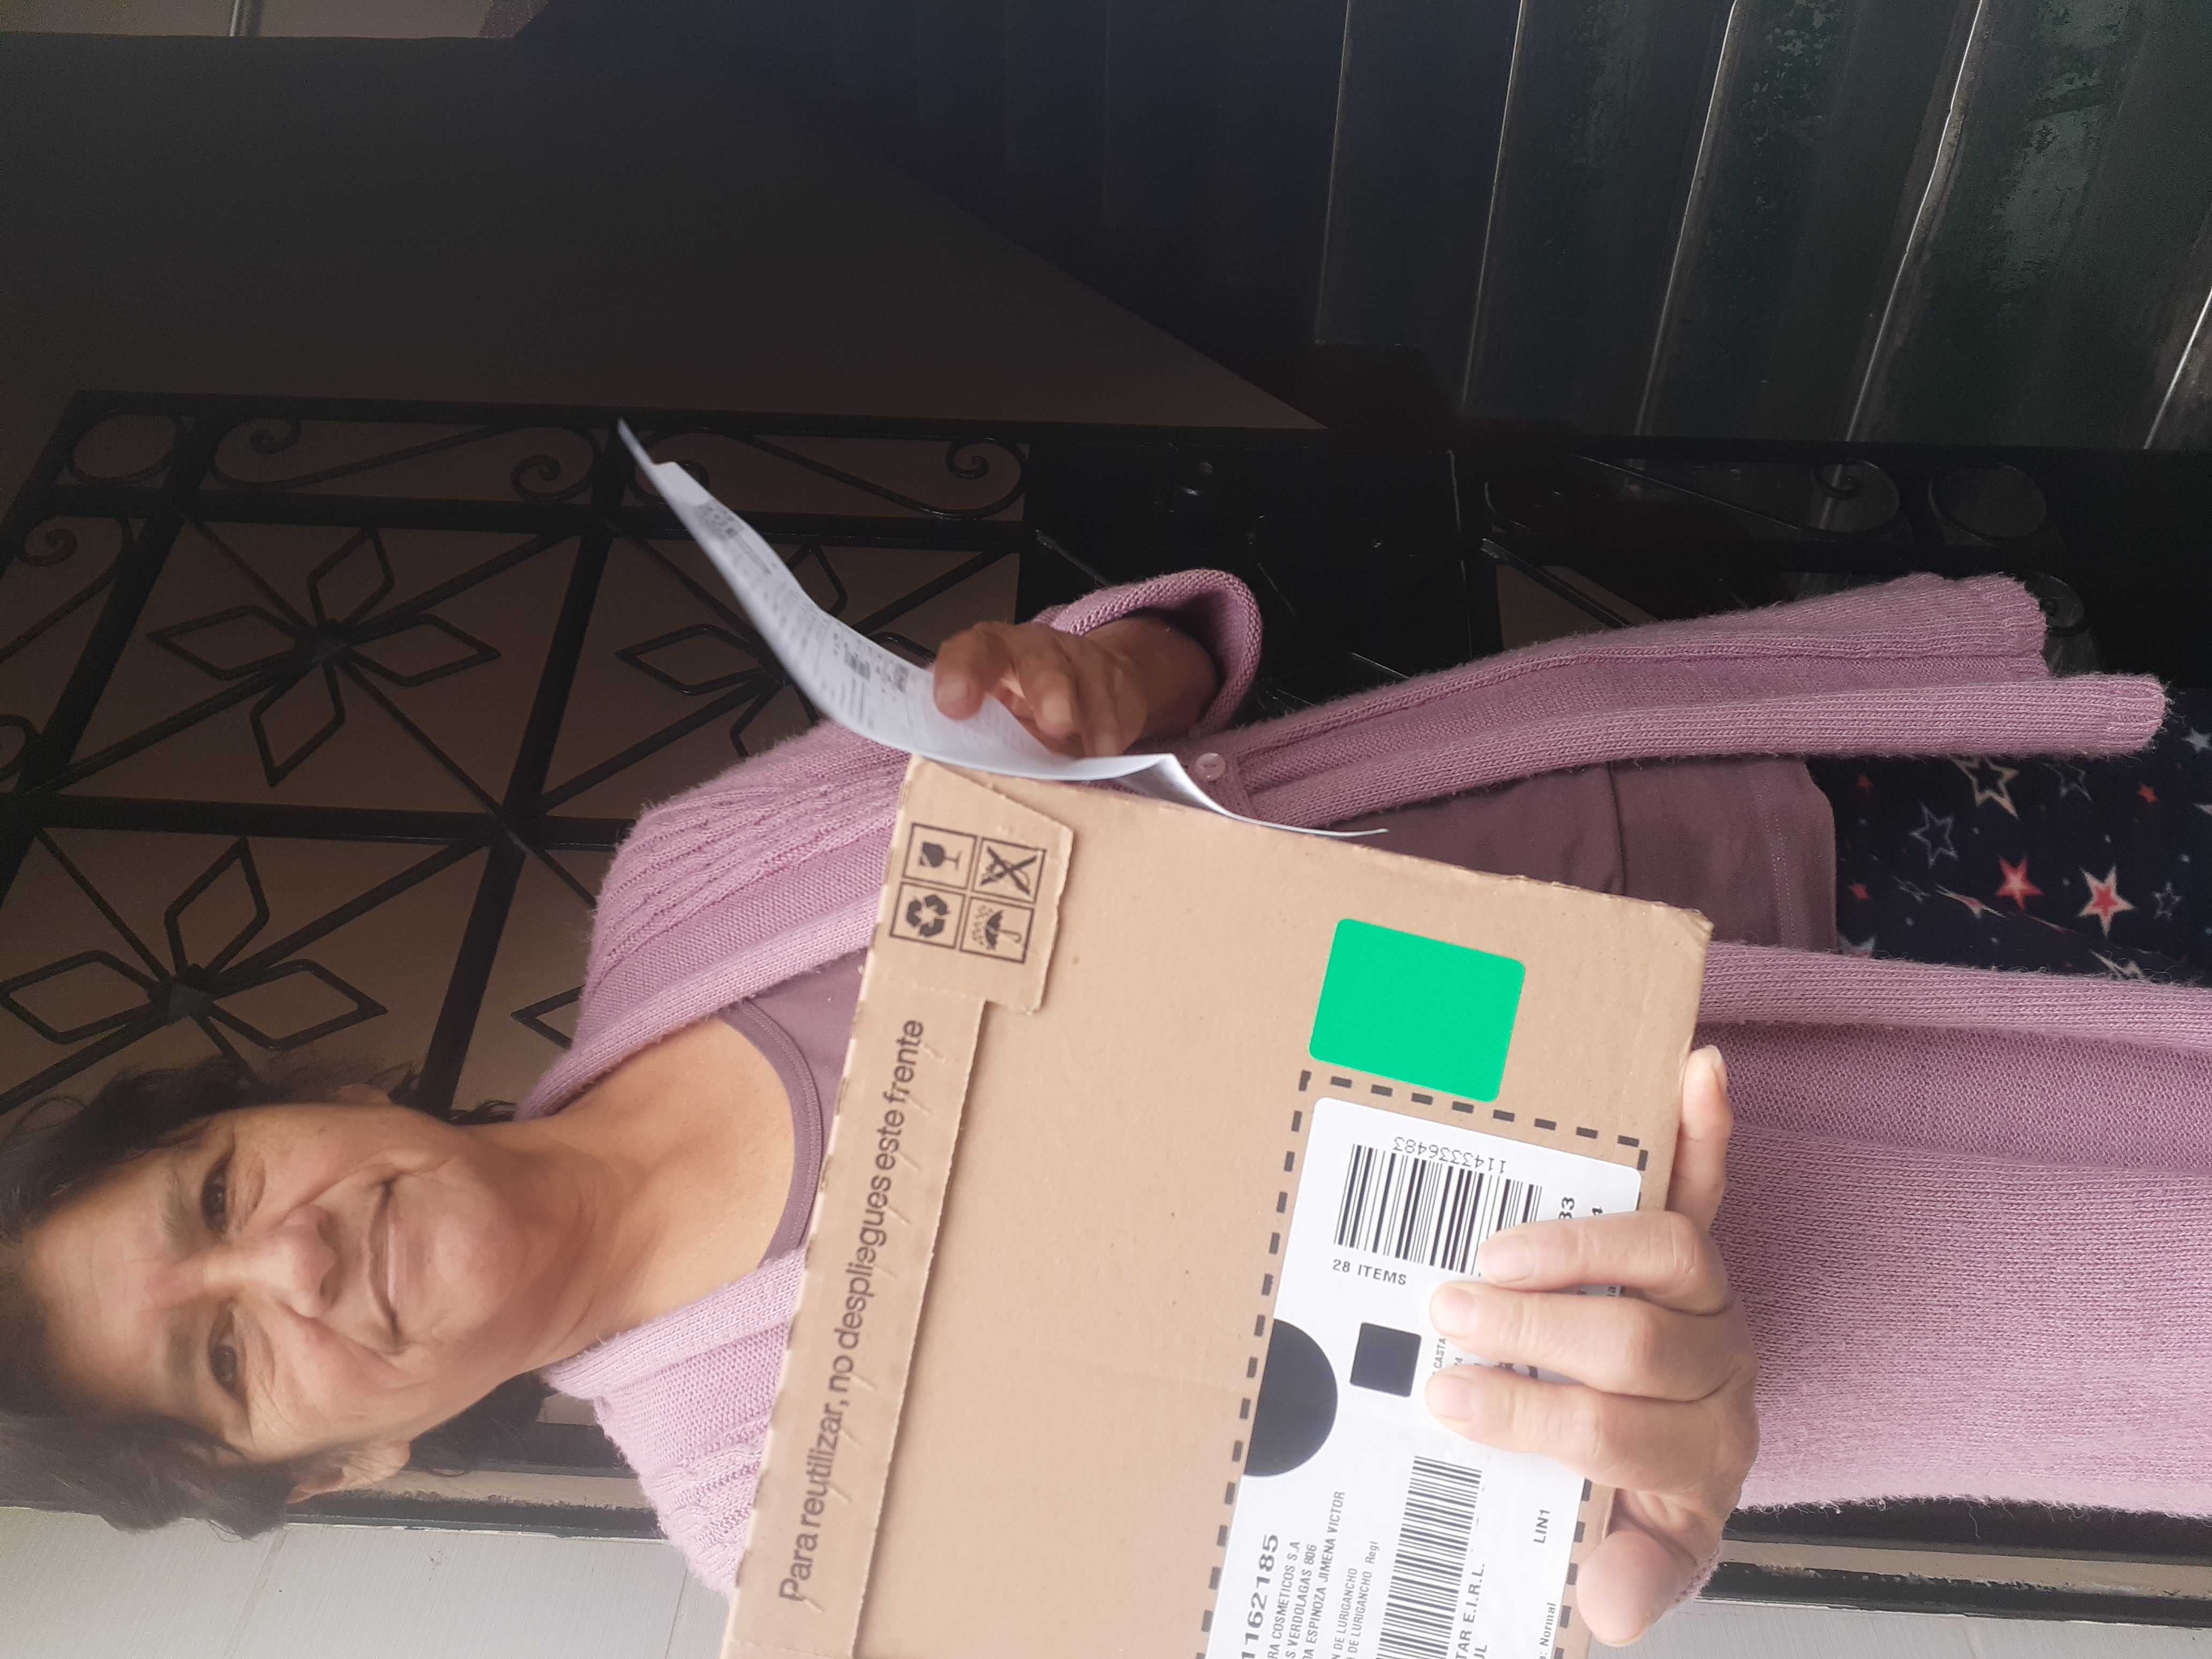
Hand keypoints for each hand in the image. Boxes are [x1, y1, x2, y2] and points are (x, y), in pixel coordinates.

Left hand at [931, 615, 1218, 757]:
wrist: (1085, 684)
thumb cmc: (1021, 706)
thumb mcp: (990, 717)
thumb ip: (970, 736)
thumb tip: (949, 780)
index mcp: (987, 654)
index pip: (969, 651)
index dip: (960, 672)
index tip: (955, 705)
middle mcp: (1031, 650)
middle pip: (1037, 660)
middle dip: (1047, 688)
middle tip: (1056, 723)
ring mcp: (1077, 662)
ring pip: (1084, 682)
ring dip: (1088, 718)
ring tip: (1089, 753)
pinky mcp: (1114, 681)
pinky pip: (1113, 710)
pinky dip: (1107, 740)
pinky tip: (1102, 757)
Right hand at [1423, 1046, 1755, 1644]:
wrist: (1692, 1465)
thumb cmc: (1637, 1502)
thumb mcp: (1638, 1558)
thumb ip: (1629, 1579)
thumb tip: (1602, 1609)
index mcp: (1694, 1462)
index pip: (1617, 1438)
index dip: (1532, 1419)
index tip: (1445, 1405)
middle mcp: (1719, 1382)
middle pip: (1635, 1346)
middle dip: (1531, 1333)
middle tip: (1446, 1320)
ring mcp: (1715, 1309)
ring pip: (1671, 1258)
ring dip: (1580, 1248)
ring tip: (1493, 1255)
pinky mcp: (1702, 1252)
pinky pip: (1710, 1184)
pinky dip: (1708, 1127)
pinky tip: (1698, 1069)